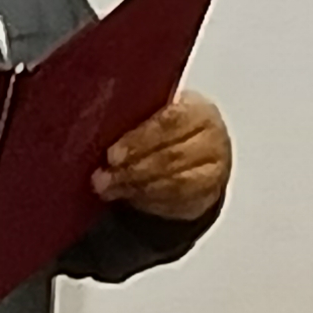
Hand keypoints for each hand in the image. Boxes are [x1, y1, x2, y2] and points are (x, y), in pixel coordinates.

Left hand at [94, 91, 231, 222]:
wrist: (196, 152)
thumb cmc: (165, 129)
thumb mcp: (153, 114)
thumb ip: (134, 116)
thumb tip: (96, 128)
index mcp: (198, 109)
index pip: (171, 122)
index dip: (140, 140)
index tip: (112, 155)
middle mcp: (213, 138)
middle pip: (172, 156)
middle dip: (132, 170)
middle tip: (102, 178)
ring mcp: (216, 169)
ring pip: (176, 183)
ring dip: (137, 189)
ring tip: (109, 190)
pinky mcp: (209, 196)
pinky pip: (178, 202)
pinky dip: (150, 202)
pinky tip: (129, 198)